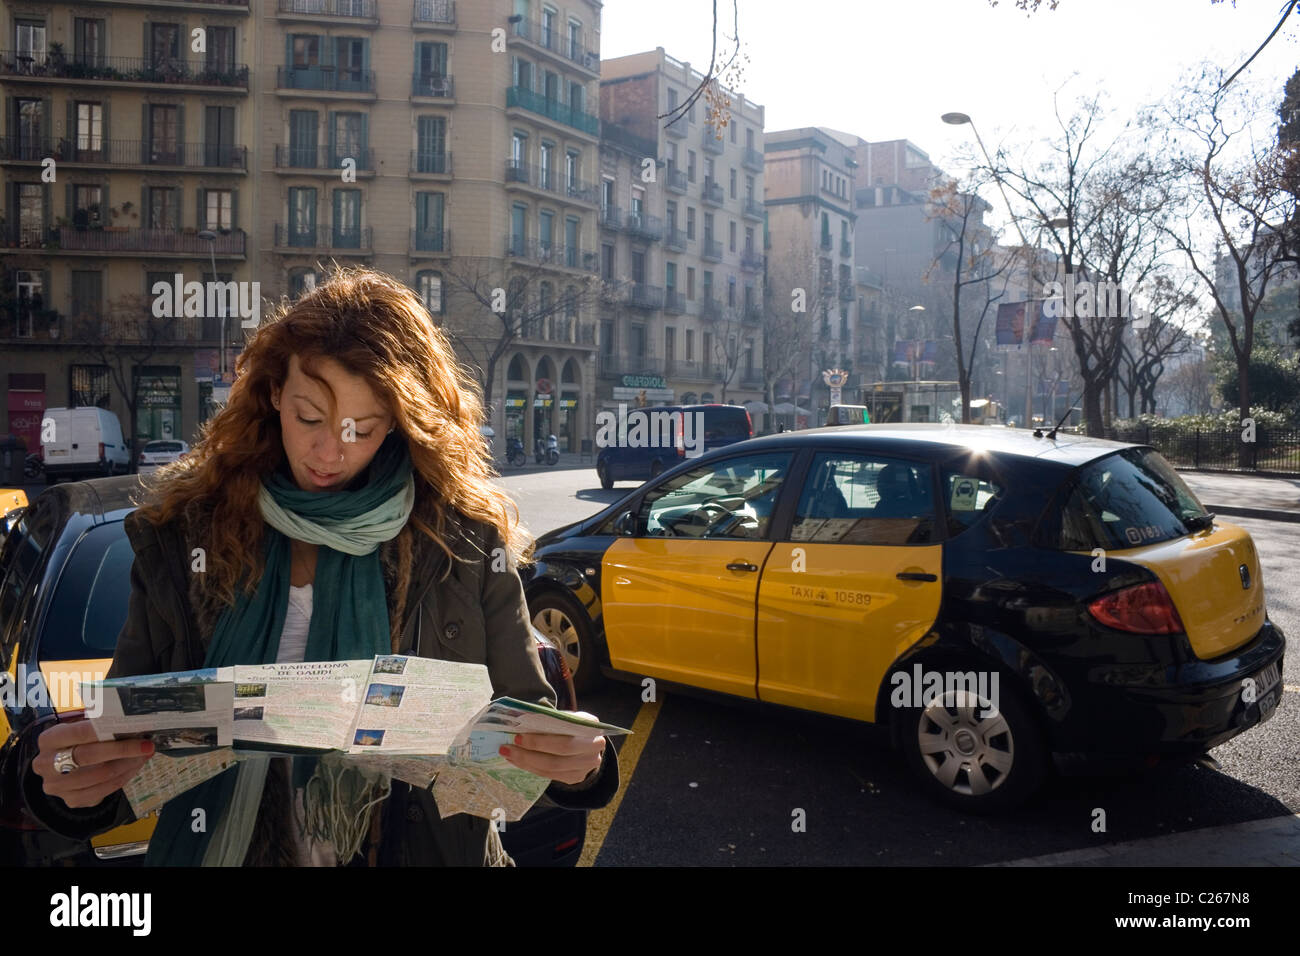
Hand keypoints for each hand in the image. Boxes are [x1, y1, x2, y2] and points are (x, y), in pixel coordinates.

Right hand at [30, 716, 153, 808]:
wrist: (63, 766)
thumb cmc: (78, 740)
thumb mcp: (81, 726)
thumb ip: (98, 721)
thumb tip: (129, 716)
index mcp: (49, 739)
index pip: (80, 733)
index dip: (108, 730)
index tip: (135, 728)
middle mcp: (46, 764)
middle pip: (89, 756)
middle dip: (123, 750)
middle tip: (147, 745)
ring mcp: (57, 786)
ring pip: (100, 776)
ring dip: (128, 765)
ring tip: (144, 755)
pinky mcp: (71, 800)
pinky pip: (103, 790)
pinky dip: (123, 777)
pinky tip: (133, 767)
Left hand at [498, 713, 604, 785]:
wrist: (585, 740)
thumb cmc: (569, 724)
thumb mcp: (563, 717)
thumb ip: (548, 719)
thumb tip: (520, 720)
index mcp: (590, 727)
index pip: (564, 738)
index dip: (540, 740)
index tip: (517, 735)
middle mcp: (594, 748)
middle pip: (558, 755)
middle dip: (530, 752)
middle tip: (507, 747)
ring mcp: (586, 766)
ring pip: (552, 768)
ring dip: (526, 762)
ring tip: (507, 754)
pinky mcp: (575, 777)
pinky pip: (550, 775)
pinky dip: (531, 768)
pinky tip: (517, 761)